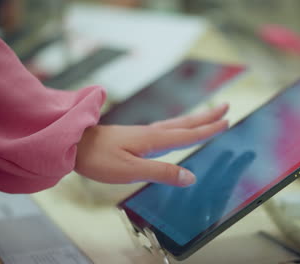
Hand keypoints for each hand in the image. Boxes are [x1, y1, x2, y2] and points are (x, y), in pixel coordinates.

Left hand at [75, 103, 228, 186]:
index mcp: (153, 139)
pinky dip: (179, 127)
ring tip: (208, 117)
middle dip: (206, 117)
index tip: (226, 122)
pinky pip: (166, 129)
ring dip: (195, 120)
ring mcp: (143, 133)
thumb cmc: (99, 158)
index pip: (188, 134)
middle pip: (185, 123)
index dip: (208, 130)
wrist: (74, 144)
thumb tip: (191, 177)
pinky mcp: (136, 137)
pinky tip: (176, 131)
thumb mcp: (131, 170)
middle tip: (225, 107)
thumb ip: (161, 173)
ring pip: (176, 124)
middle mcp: (151, 133)